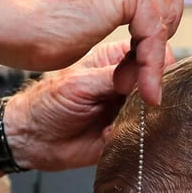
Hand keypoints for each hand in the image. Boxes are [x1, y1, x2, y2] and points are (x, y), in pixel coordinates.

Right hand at [0, 0, 184, 105]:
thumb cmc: (20, 16)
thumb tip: (135, 18)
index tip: (150, 24)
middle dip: (166, 18)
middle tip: (145, 54)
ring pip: (169, 4)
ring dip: (158, 45)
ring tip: (140, 76)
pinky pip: (156, 30)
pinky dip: (152, 64)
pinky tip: (144, 88)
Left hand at [4, 40, 173, 171]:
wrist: (32, 140)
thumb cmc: (46, 105)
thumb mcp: (79, 84)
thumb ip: (113, 77)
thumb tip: (143, 76)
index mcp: (116, 59)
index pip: (151, 52)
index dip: (155, 65)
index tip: (145, 83)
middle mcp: (126, 82)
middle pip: (158, 81)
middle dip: (147, 97)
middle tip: (126, 106)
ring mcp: (128, 107)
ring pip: (154, 110)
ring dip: (136, 119)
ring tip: (111, 122)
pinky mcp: (126, 131)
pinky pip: (142, 134)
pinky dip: (126, 136)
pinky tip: (105, 135)